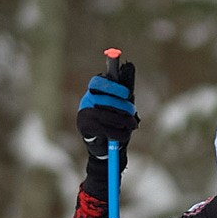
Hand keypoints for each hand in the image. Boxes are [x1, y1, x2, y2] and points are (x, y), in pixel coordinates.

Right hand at [78, 54, 136, 195]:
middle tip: (132, 112)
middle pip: (107, 98)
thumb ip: (124, 92)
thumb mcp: (122, 108)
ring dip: (125, 121)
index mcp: (95, 93)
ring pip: (109, 114)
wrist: (105, 150)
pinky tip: (123, 135)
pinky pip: (108, 128)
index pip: (98, 81)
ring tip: (131, 125)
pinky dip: (121, 133)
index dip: (112, 86)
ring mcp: (84, 114)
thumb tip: (129, 66)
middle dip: (124, 106)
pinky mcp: (85, 127)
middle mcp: (87, 101)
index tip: (126, 93)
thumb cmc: (115, 125)